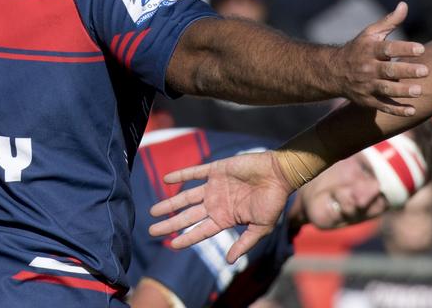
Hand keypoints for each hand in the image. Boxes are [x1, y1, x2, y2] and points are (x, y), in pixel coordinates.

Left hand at [149, 151, 293, 263]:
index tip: (171, 245)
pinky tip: (166, 179)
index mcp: (225, 218)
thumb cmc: (273, 201)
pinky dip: (181, 175)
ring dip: (169, 203)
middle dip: (170, 224)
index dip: (186, 238)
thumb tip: (229, 261)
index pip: (200, 231)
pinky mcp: (216, 170)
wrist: (279, 174)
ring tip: (153, 211)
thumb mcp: (261, 228)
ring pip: (186, 197)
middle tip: (151, 231)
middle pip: (188, 216)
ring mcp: (215, 187)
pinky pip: (194, 172)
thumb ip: (244, 243)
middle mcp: (216, 203)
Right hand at [337, 2, 425, 115]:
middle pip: (388, 71)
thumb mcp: (370, 33)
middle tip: (425, 71)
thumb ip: (389, 21)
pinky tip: (412, 110)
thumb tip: (404, 5)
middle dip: (406, 71)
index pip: (388, 49)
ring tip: (419, 91)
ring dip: (402, 91)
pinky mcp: (367, 100)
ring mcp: (367, 86)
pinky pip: (383, 106)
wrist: (334, 72)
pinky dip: (396, 110)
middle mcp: (367, 68)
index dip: (404, 48)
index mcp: (369, 50)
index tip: (421, 49)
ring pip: (385, 89)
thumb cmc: (359, 49)